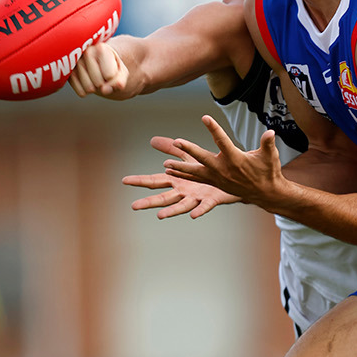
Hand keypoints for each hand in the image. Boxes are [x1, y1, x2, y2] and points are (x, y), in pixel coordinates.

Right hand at [69, 41, 130, 97]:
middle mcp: (85, 52)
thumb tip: (104, 90)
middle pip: (99, 83)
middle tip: (103, 75)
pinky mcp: (68, 73)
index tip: (112, 70)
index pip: (110, 76)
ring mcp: (74, 62)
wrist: (97, 61)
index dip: (114, 78)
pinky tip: (88, 81)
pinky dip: (88, 92)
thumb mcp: (121, 72)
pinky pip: (81, 92)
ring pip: (89, 89)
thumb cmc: (112, 66)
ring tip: (95, 77)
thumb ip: (119, 81)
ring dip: (96, 88)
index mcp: (101, 48)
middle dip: (104, 84)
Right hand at [123, 136, 240, 218]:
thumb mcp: (187, 156)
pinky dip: (199, 211)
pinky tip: (193, 215)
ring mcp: (196, 197)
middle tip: (134, 206)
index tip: (124, 180)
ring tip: (159, 216)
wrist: (232, 178)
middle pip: (163, 197)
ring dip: (170, 211)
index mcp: (177, 181)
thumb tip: (152, 140)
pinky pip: (204, 206)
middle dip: (148, 202)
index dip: (139, 180)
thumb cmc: (208, 170)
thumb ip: (171, 149)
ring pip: (181, 205)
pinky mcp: (211, 199)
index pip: (154, 180)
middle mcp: (184, 191)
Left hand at [162, 115, 287, 207]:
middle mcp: (223, 169)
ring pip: (195, 173)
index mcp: (235, 160)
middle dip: (189, 150)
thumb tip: (270, 133)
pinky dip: (184, 175)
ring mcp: (218, 178)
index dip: (214, 129)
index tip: (205, 118)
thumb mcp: (270, 156)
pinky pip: (196, 179)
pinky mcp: (215, 183)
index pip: (222, 141)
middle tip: (176, 142)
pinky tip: (172, 171)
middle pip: (203, 158)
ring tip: (165, 164)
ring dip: (180, 168)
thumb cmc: (268, 171)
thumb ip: (268, 143)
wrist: (266, 193)